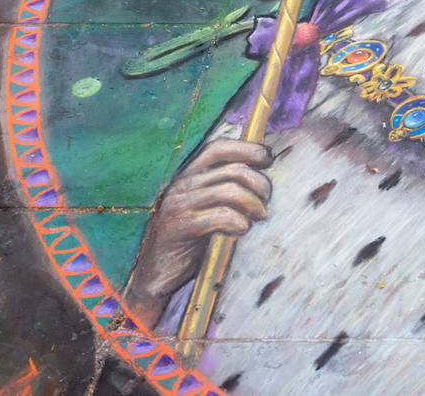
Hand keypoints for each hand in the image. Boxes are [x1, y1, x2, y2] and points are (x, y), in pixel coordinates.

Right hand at [124, 139, 272, 326]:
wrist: (156, 276)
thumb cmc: (190, 240)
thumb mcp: (208, 208)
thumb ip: (225, 189)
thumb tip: (261, 173)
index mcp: (187, 176)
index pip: (218, 148)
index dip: (247, 149)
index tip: (267, 160)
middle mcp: (180, 185)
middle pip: (233, 170)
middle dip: (260, 184)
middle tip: (265, 204)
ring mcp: (177, 205)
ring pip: (230, 191)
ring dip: (253, 204)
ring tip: (258, 217)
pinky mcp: (178, 228)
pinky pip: (220, 216)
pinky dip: (239, 222)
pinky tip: (241, 230)